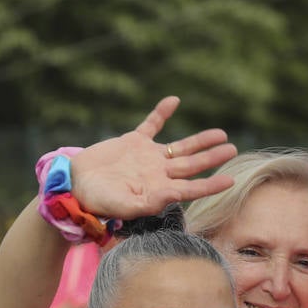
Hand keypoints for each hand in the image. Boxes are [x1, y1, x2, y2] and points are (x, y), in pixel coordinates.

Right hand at [71, 96, 237, 218]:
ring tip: (220, 133)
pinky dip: (161, 113)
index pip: (192, 188)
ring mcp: (147, 157)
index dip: (211, 185)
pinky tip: (174, 100)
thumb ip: (148, 203)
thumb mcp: (124, 206)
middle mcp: (158, 173)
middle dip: (212, 157)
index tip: (231, 180)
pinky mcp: (133, 142)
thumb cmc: (99, 202)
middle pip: (192, 164)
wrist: (76, 185)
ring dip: (199, 140)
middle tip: (232, 149)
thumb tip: (172, 195)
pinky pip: (151, 124)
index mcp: (159, 190)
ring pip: (180, 147)